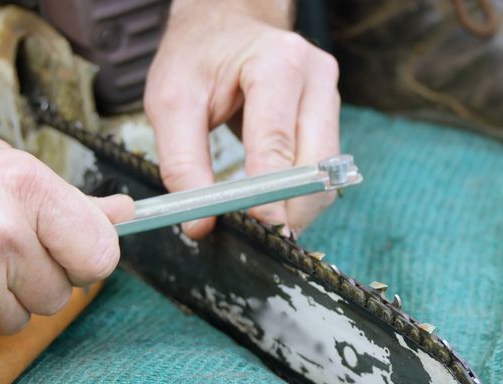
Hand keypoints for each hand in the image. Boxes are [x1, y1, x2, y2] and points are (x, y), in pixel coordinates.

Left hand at [144, 0, 339, 237]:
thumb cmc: (198, 57)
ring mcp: (329, 94)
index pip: (278, 142)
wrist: (225, 23)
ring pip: (326, 173)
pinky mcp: (331, 113)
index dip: (270, 194)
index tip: (259, 231)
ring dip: (298, 205)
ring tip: (263, 225)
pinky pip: (322, 168)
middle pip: (316, 164)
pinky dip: (300, 193)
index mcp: (276, 63)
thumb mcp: (171, 102)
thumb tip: (201, 224)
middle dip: (291, 208)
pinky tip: (274, 203)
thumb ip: (181, 163)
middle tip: (262, 240)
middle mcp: (315, 77)